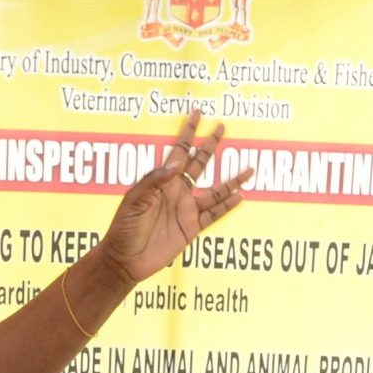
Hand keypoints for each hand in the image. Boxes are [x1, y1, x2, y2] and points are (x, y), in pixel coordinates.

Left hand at [96, 110, 249, 283]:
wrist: (125, 259)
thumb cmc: (124, 228)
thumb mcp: (134, 200)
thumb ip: (155, 181)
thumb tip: (178, 164)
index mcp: (162, 181)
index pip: (178, 150)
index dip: (188, 132)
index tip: (197, 113)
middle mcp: (177, 192)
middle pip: (199, 164)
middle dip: (210, 146)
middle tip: (222, 128)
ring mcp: (186, 210)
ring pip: (214, 191)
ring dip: (232, 180)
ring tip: (249, 170)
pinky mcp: (191, 228)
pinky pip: (213, 214)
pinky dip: (227, 206)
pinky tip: (240, 197)